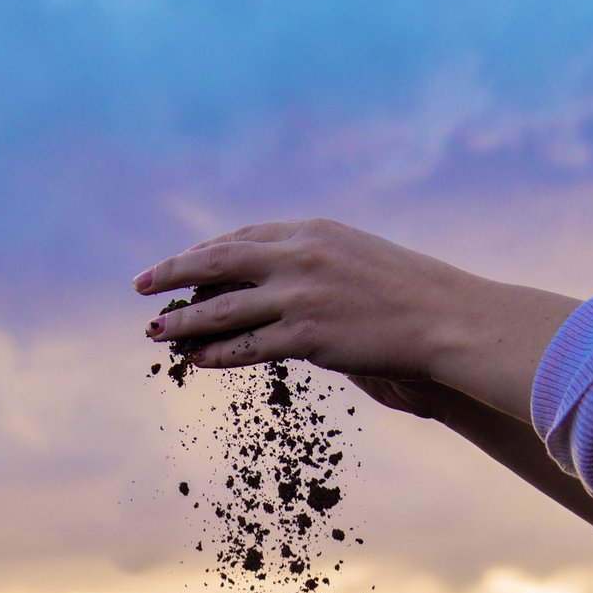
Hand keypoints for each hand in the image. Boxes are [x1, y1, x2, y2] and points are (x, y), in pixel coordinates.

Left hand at [133, 218, 579, 421]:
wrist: (452, 320)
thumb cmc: (417, 300)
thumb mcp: (363, 265)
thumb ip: (324, 270)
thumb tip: (297, 287)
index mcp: (315, 232)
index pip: (244, 237)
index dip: (206, 252)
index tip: (182, 263)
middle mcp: (301, 255)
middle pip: (219, 260)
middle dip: (174, 272)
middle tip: (141, 286)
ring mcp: (302, 294)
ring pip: (224, 307)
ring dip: (184, 321)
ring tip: (155, 334)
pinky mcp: (309, 334)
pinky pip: (248, 346)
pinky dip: (217, 353)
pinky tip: (195, 361)